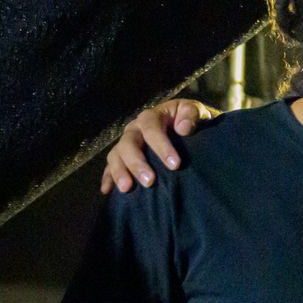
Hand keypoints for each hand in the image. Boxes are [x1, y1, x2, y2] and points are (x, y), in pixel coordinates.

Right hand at [100, 98, 217, 192]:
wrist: (183, 124)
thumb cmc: (188, 119)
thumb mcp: (194, 110)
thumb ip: (191, 114)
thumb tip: (183, 128)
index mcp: (151, 117)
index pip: (151, 128)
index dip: (161, 146)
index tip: (175, 165)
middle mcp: (134, 129)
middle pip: (128, 144)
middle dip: (137, 163)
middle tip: (150, 181)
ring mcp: (126, 143)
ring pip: (116, 155)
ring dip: (120, 172)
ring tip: (126, 188)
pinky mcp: (122, 156)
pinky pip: (110, 166)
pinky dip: (107, 178)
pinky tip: (107, 191)